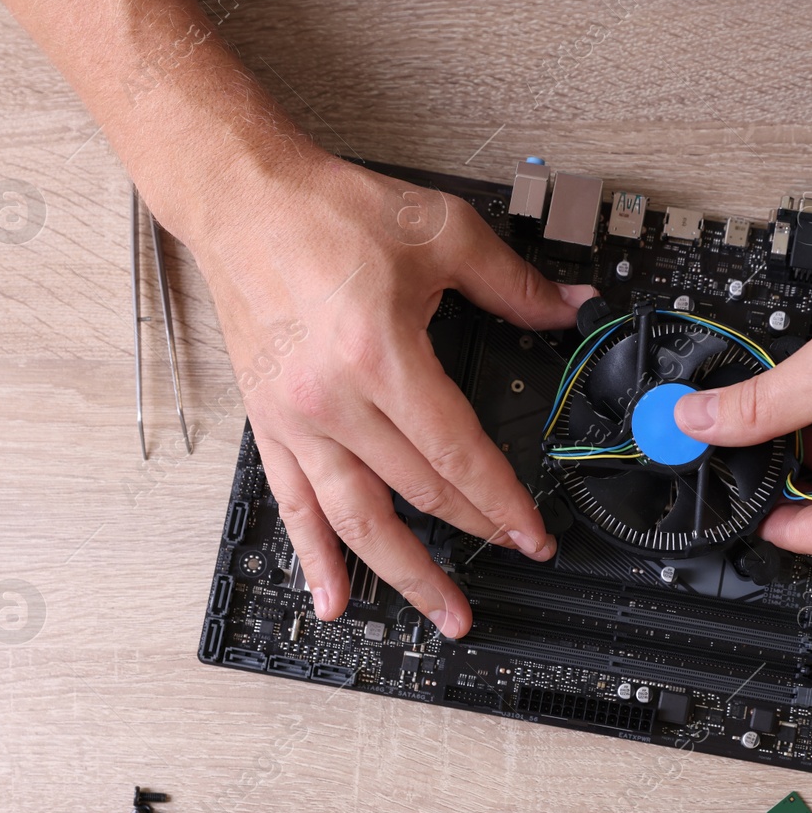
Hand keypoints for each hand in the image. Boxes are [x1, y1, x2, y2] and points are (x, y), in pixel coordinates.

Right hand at [190, 150, 594, 634]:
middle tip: (512, 556)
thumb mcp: (441, 233)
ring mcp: (297, 419)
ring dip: (404, 574)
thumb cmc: (329, 212)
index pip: (457, 455)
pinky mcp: (268, 423)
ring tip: (442, 613)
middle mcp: (334, 401)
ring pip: (357, 520)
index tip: (533, 533)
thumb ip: (511, 283)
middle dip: (474, 532)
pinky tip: (333, 599)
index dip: (502, 501)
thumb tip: (569, 306)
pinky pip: (293, 504)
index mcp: (381, 357)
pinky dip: (314, 557)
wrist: (243, 199)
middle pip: (418, 492)